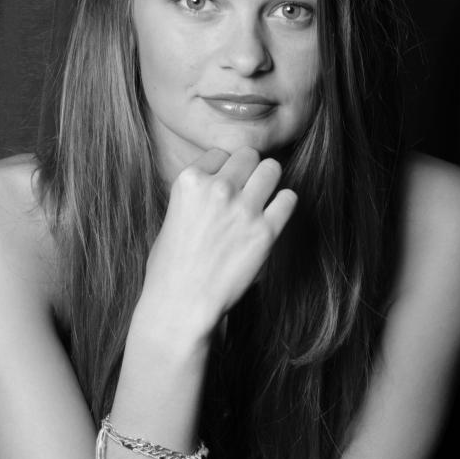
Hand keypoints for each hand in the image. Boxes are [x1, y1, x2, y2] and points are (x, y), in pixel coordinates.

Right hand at [142, 146, 296, 337]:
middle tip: (247, 191)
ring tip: (263, 201)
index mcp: (189, 180)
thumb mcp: (171, 217)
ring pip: (272, 169)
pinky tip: (273, 217)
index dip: (223, 170)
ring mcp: (244, 209)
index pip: (219, 153)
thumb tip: (216, 185)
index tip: (223, 188)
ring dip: (269, 182)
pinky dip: (284, 205)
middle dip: (249, 170)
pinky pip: (289, 199)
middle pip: (249, 155)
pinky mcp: (266, 232)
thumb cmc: (170, 268)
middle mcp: (218, 188)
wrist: (182, 305)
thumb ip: (195, 195)